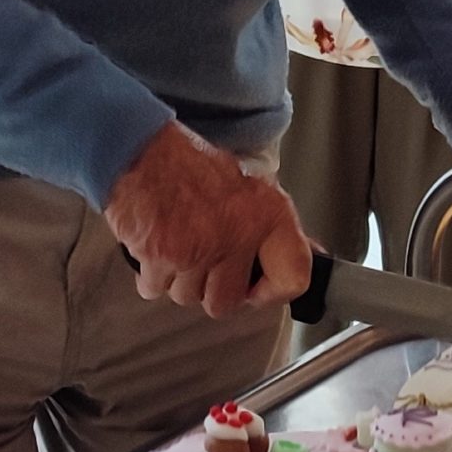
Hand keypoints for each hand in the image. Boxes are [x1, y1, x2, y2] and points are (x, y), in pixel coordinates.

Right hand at [103, 119, 311, 316]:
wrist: (140, 149)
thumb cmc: (190, 164)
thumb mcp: (249, 186)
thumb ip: (275, 226)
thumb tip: (312, 252)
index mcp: (268, 214)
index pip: (294, 277)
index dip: (272, 292)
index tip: (257, 288)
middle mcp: (236, 234)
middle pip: (226, 303)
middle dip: (211, 289)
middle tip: (204, 262)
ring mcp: (196, 249)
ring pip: (188, 297)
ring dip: (179, 279)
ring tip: (177, 243)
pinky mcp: (159, 256)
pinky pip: (154, 289)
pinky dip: (151, 274)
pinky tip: (155, 245)